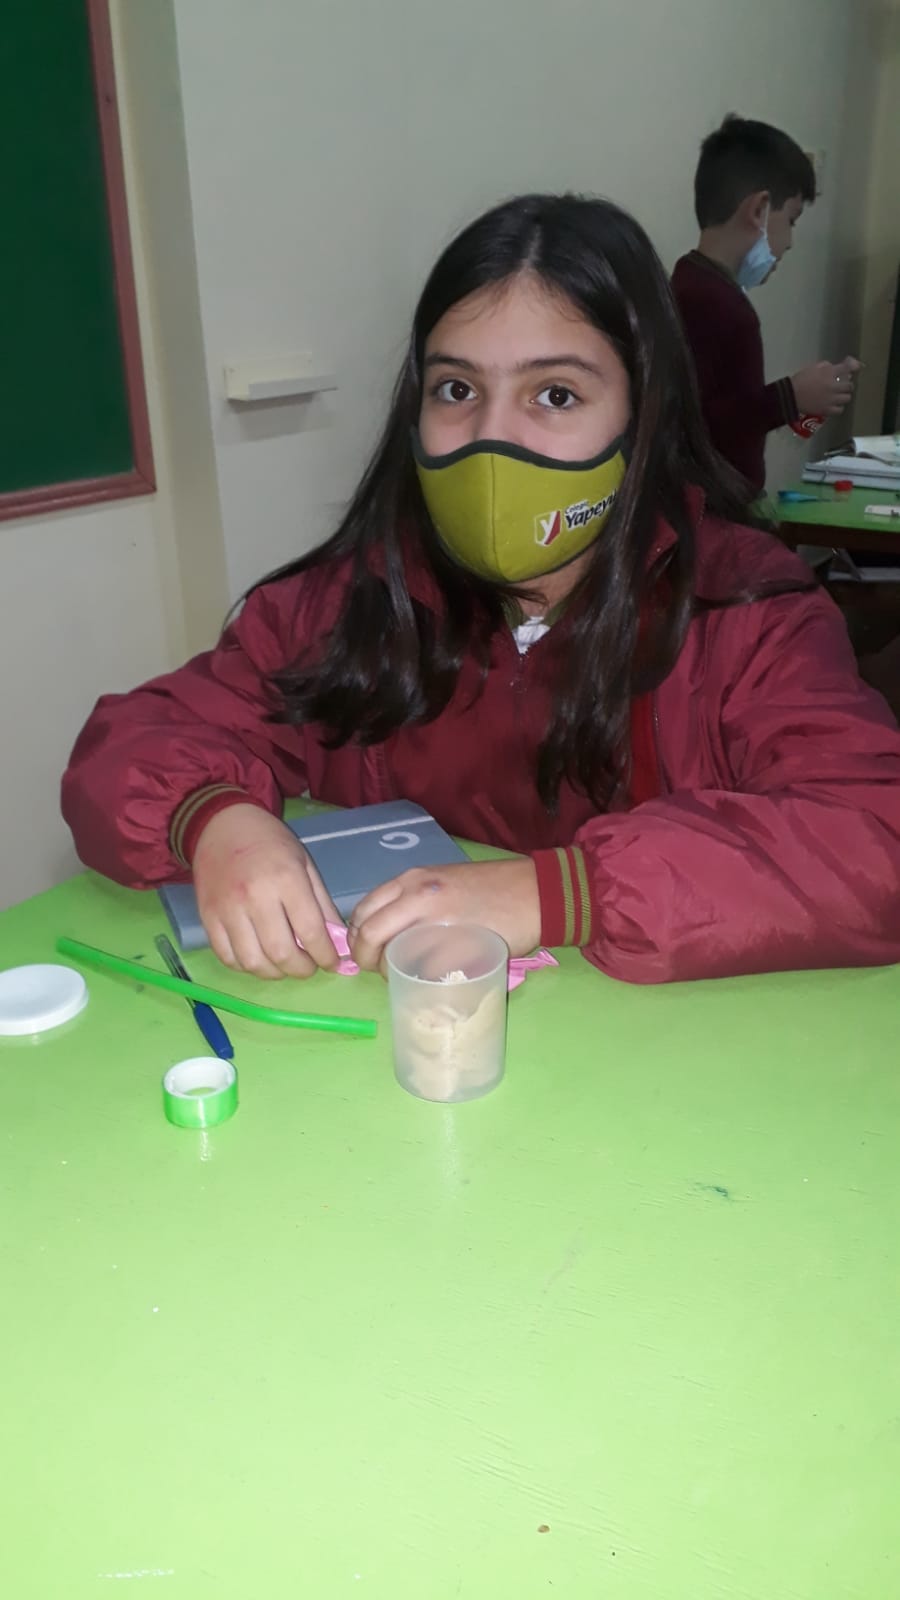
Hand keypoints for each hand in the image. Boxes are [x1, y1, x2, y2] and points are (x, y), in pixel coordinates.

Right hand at [192, 804, 339, 978]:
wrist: (221, 824)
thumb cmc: (269, 842)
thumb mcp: (304, 864)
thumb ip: (322, 904)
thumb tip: (337, 943)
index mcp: (286, 879)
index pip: (310, 932)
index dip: (326, 956)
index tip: (332, 963)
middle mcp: (255, 896)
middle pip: (281, 953)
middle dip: (302, 970)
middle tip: (309, 967)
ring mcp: (227, 909)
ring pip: (253, 962)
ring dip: (275, 973)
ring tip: (285, 966)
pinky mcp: (207, 917)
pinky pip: (227, 957)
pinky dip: (246, 967)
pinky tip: (259, 959)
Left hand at [348, 859, 541, 972]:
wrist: (537, 893)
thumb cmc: (492, 888)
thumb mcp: (444, 883)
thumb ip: (415, 901)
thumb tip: (390, 930)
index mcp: (412, 880)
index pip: (364, 909)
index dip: (357, 935)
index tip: (364, 949)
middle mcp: (417, 896)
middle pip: (369, 934)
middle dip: (363, 958)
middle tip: (374, 970)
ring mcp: (435, 922)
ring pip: (391, 955)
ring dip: (388, 972)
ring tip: (400, 976)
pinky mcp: (456, 946)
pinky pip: (423, 970)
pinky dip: (417, 979)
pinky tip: (426, 981)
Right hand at [791, 356, 860, 416]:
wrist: (790, 396)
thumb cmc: (799, 380)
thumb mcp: (812, 368)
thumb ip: (824, 366)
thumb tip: (832, 367)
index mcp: (829, 373)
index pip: (847, 368)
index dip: (852, 367)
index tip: (853, 368)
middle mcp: (833, 385)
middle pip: (850, 385)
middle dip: (847, 385)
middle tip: (843, 386)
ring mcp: (831, 399)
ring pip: (847, 398)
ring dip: (844, 396)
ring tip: (840, 397)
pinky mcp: (827, 410)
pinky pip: (840, 410)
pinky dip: (839, 407)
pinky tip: (835, 406)